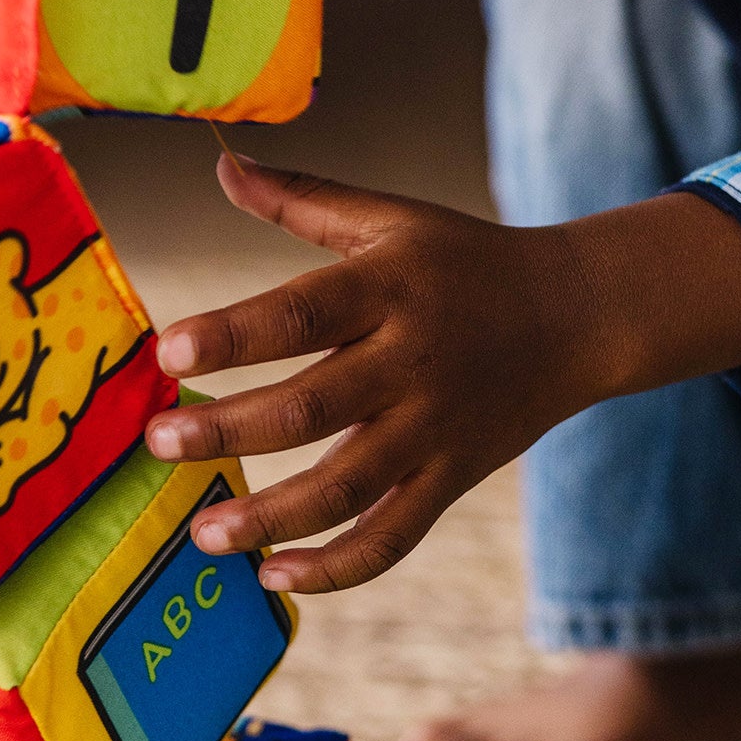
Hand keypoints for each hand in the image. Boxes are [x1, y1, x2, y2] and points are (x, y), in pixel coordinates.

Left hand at [145, 154, 740, 594]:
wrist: (580, 314)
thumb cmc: (465, 260)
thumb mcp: (392, 216)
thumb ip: (301, 199)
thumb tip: (222, 165)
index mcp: (388, 287)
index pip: (300, 313)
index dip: (231, 334)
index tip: (167, 352)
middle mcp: (411, 362)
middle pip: (311, 410)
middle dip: (228, 431)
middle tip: (160, 444)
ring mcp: (435, 429)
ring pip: (346, 489)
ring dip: (270, 519)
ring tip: (204, 533)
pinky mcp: (453, 478)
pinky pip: (392, 537)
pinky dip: (335, 568)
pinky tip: (275, 575)